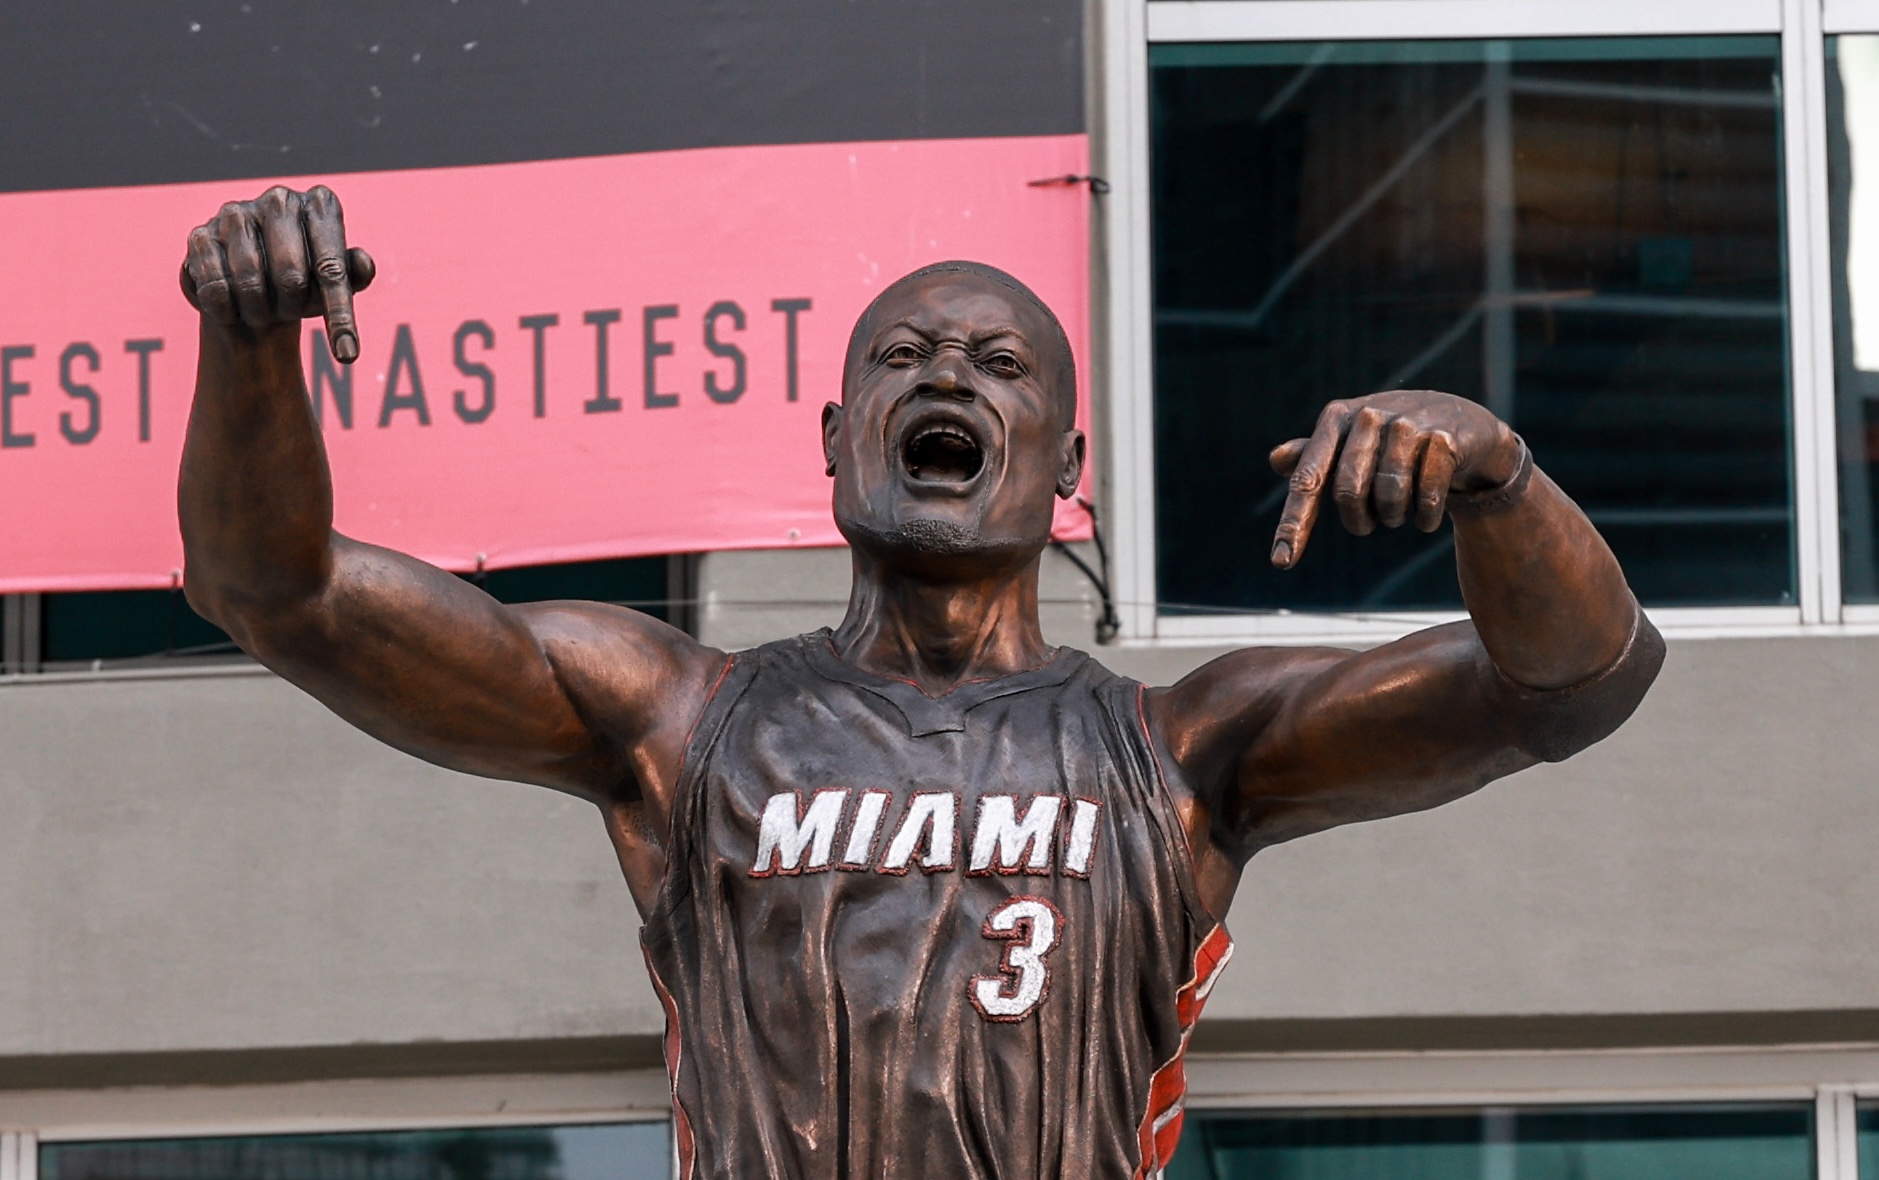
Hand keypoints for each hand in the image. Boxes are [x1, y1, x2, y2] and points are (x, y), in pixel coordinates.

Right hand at [179, 185, 376, 362]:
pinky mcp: (201, 235)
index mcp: (321, 206)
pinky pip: (216, 288)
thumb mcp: (337, 286)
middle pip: (291, 276)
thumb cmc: (308, 286)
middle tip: (289, 312)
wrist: (257, 290)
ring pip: (250, 282)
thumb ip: (355, 276)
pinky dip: (228, 312)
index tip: (348, 356)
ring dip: (260, 312)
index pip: (332, 268)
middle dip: (293, 308)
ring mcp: (236, 213)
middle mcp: (280, 200)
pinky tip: (234, 310)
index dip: (340, 316)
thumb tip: (362, 263)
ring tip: (263, 311)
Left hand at [1268, 390, 1519, 568]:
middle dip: (1358, 521)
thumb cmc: (1393, 437)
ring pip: (1389, 497)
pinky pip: (1426, 497)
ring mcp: (1407, 426)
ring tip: (1400, 511)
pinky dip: (1424, 518)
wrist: (1461, 422)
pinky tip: (1426, 516)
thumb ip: (1314, 454)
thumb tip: (1276, 459)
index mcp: (1337, 418)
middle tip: (1370, 524)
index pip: (1307, 479)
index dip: (1293, 523)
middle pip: (1348, 493)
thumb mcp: (1352, 441)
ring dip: (1393, 518)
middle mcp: (1368, 417)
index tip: (1281, 562)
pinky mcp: (1443, 439)